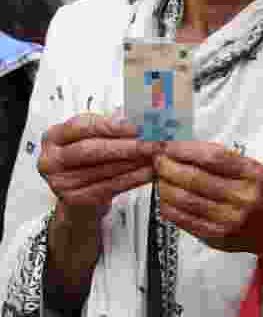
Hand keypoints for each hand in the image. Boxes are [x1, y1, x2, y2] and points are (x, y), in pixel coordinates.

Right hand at [38, 113, 156, 226]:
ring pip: (104, 169)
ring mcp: (60, 181)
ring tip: (156, 155)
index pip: (83, 127)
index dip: (113, 126)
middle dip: (128, 146)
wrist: (78, 195)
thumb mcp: (93, 137)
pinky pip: (110, 186)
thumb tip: (141, 117)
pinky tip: (149, 172)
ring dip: (135, 162)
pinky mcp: (74, 199)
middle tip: (153, 143)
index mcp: (54, 137)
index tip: (138, 126)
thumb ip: (111, 127)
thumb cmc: (87, 159)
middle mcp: (52, 159)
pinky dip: (133, 178)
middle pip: (93, 149)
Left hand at [154, 142, 262, 255]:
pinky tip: (164, 198)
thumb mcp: (249, 170)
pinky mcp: (215, 235)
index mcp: (252, 174)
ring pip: (185, 200)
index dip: (184, 150)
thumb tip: (181, 148)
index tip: (167, 146)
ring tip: (159, 179)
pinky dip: (167, 206)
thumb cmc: (254, 193)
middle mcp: (242, 197)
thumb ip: (220, 159)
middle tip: (157, 161)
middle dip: (169, 167)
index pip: (213, 157)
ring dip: (165, 187)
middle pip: (195, 179)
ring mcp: (228, 218)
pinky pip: (183, 219)